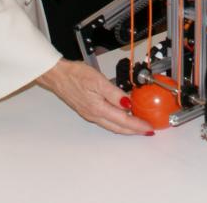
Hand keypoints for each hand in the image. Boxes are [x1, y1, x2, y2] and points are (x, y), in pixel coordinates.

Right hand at [37, 59, 153, 134]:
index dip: (138, 125)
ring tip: (137, 125)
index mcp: (98, 108)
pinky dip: (117, 122)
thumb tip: (128, 104)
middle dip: (134, 131)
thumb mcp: (97, 80)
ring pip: (112, 126)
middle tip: (147, 130)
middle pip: (118, 127)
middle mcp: (94, 115)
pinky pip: (106, 121)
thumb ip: (114, 93)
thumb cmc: (75, 75)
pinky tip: (120, 116)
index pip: (123, 120)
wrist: (57, 75)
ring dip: (126, 128)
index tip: (149, 127)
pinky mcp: (87, 110)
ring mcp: (90, 114)